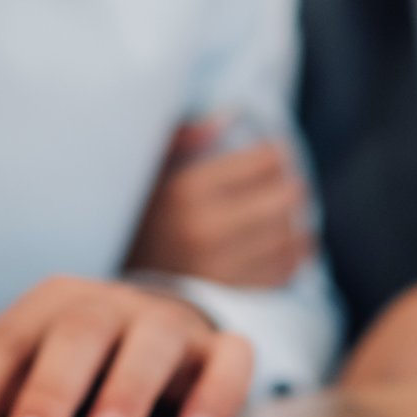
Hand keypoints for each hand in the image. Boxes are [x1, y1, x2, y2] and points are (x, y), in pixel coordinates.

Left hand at [0, 277, 253, 416]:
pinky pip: (227, 358)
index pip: (7, 341)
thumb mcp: (29, 381)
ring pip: (150, 340)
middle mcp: (108, 306)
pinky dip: (215, 389)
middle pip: (79, 331)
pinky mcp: (218, 347)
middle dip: (50, 386)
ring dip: (127, 387)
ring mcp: (167, 322)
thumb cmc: (82, 373)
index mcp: (50, 309)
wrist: (169, 343)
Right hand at [123, 120, 313, 288]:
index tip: (273, 156)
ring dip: (294, 222)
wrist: (122, 296)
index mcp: (186, 191)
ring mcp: (222, 268)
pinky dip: (292, 255)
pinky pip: (285, 270)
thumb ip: (183, 138)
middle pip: (287, 197)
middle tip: (285, 185)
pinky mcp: (233, 298)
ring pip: (291, 235)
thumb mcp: (148, 172)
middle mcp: (207, 229)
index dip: (274, 154)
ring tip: (284, 216)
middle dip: (290, 186)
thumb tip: (228, 118)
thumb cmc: (137, 223)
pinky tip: (282, 245)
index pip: (264, 161)